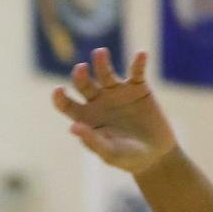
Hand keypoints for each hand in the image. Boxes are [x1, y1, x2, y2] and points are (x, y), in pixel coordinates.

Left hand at [52, 48, 177, 174]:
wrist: (154, 155)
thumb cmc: (126, 158)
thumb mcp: (109, 152)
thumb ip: (92, 140)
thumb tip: (73, 127)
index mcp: (85, 118)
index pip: (67, 104)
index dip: (60, 98)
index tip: (58, 90)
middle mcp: (97, 102)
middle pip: (84, 84)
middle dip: (80, 76)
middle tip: (80, 69)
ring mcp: (117, 93)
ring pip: (106, 73)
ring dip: (102, 63)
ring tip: (99, 53)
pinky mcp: (138, 88)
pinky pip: (137, 72)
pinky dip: (138, 63)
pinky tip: (141, 54)